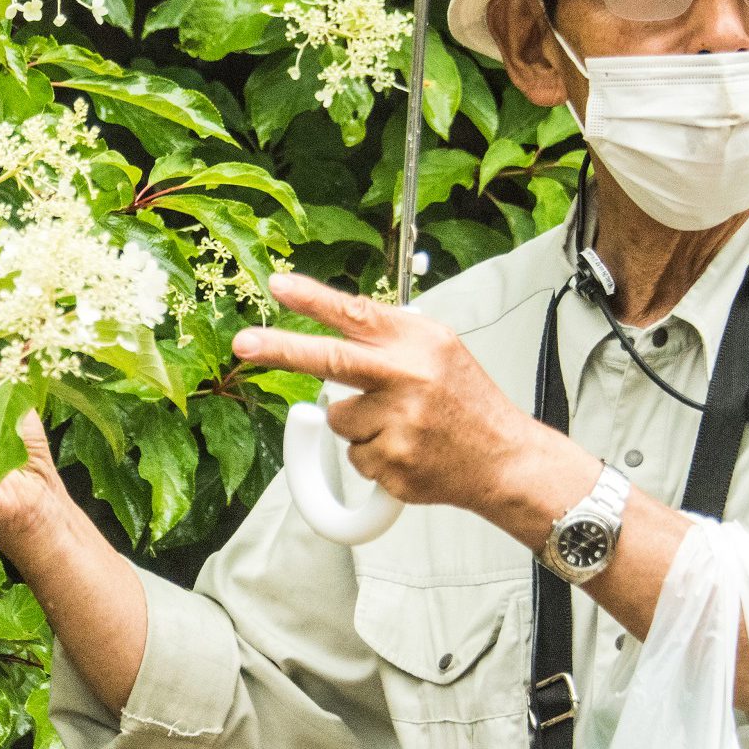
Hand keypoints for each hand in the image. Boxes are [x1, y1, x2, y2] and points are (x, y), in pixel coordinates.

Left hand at [232, 272, 559, 518]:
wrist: (504, 460)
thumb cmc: (468, 403)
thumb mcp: (440, 350)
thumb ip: (392, 337)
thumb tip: (338, 326)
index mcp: (419, 343)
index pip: (357, 313)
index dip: (313, 299)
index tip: (278, 286)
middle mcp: (409, 378)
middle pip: (330, 360)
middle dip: (280, 349)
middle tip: (244, 344)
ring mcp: (401, 423)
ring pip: (339, 418)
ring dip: (358, 423)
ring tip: (400, 426)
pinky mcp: (394, 462)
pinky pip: (355, 456)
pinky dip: (372, 455)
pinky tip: (406, 450)